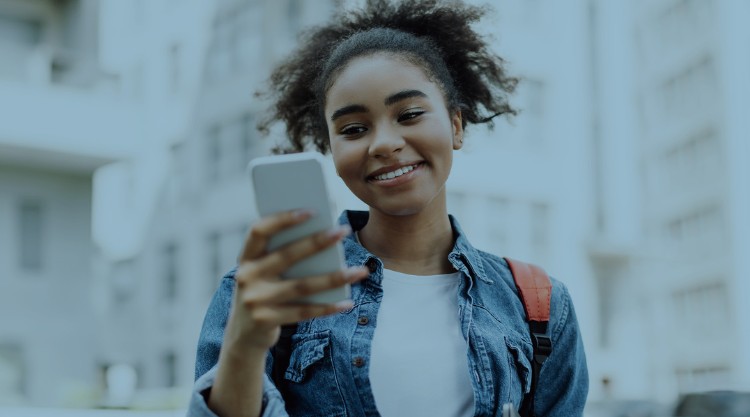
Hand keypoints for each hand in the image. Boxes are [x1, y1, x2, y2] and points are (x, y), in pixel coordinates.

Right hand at [225, 209, 368, 351]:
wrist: (243, 335)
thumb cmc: (265, 292)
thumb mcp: (266, 273)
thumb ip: (284, 256)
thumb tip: (325, 239)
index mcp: (246, 257)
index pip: (259, 230)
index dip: (282, 219)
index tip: (311, 210)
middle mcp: (246, 276)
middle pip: (287, 255)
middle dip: (318, 241)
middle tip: (344, 230)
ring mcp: (254, 300)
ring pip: (302, 286)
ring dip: (334, 278)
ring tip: (360, 271)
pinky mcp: (265, 320)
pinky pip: (304, 312)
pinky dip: (328, 307)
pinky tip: (347, 302)